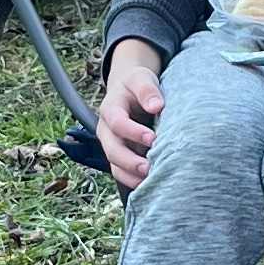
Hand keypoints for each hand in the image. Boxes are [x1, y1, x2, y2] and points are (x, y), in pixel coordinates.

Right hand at [98, 40, 165, 188]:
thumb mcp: (141, 78)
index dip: (132, 132)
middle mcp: (107, 130)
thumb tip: (156, 106)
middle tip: (149, 168)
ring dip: (131, 176)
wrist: (129, 91)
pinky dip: (134, 181)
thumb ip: (147, 90)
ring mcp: (112, 146)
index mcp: (110, 108)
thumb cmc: (138, 85)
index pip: (117, 122)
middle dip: (129, 161)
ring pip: (115, 166)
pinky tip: (151, 186)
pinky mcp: (120, 157)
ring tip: (152, 181)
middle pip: (111, 150)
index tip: (152, 138)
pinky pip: (122, 173)